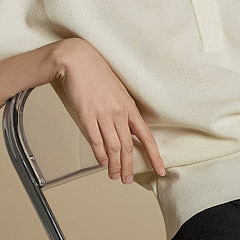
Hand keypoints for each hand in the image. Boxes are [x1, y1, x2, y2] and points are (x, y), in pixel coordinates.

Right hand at [48, 39, 166, 183]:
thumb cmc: (97, 75)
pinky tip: (102, 162)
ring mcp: (103, 114)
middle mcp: (119, 113)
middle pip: (128, 147)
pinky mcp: (87, 115)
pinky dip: (100, 154)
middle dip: (128, 167)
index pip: (147, 137)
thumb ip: (124, 111)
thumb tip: (126, 130)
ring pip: (113, 147)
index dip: (155, 156)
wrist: (78, 59)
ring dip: (114, 165)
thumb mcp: (118, 92)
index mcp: (130, 107)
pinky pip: (96, 140)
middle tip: (126, 180)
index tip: (161, 170)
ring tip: (113, 175)